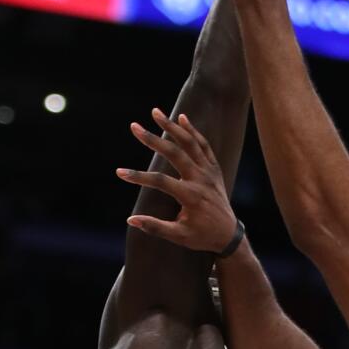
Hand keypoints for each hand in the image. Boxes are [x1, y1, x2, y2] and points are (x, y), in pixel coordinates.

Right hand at [118, 108, 238, 252]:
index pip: (160, 181)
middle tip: (134, 126)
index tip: (119, 172)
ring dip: (172, 126)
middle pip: (175, 153)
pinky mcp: (214, 169)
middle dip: (153, 139)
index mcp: (191, 196)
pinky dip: (193, 132)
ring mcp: (209, 172)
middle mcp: (201, 180)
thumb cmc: (202, 237)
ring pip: (191, 143)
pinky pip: (204, 146)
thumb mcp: (179, 236)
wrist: (229, 234)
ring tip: (155, 112)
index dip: (139, 176)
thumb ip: (156, 227)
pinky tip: (182, 118)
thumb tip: (131, 220)